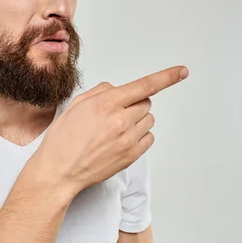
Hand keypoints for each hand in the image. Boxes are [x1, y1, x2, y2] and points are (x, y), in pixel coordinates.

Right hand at [30, 66, 188, 195]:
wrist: (59, 171)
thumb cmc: (63, 139)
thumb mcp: (76, 105)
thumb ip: (100, 92)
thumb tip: (117, 89)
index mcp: (106, 103)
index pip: (145, 85)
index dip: (167, 77)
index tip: (181, 72)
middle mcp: (120, 120)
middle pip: (146, 102)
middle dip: (133, 103)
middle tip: (114, 113)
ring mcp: (128, 139)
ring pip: (148, 120)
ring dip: (137, 120)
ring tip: (114, 129)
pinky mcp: (131, 156)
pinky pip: (149, 138)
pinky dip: (139, 136)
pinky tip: (120, 140)